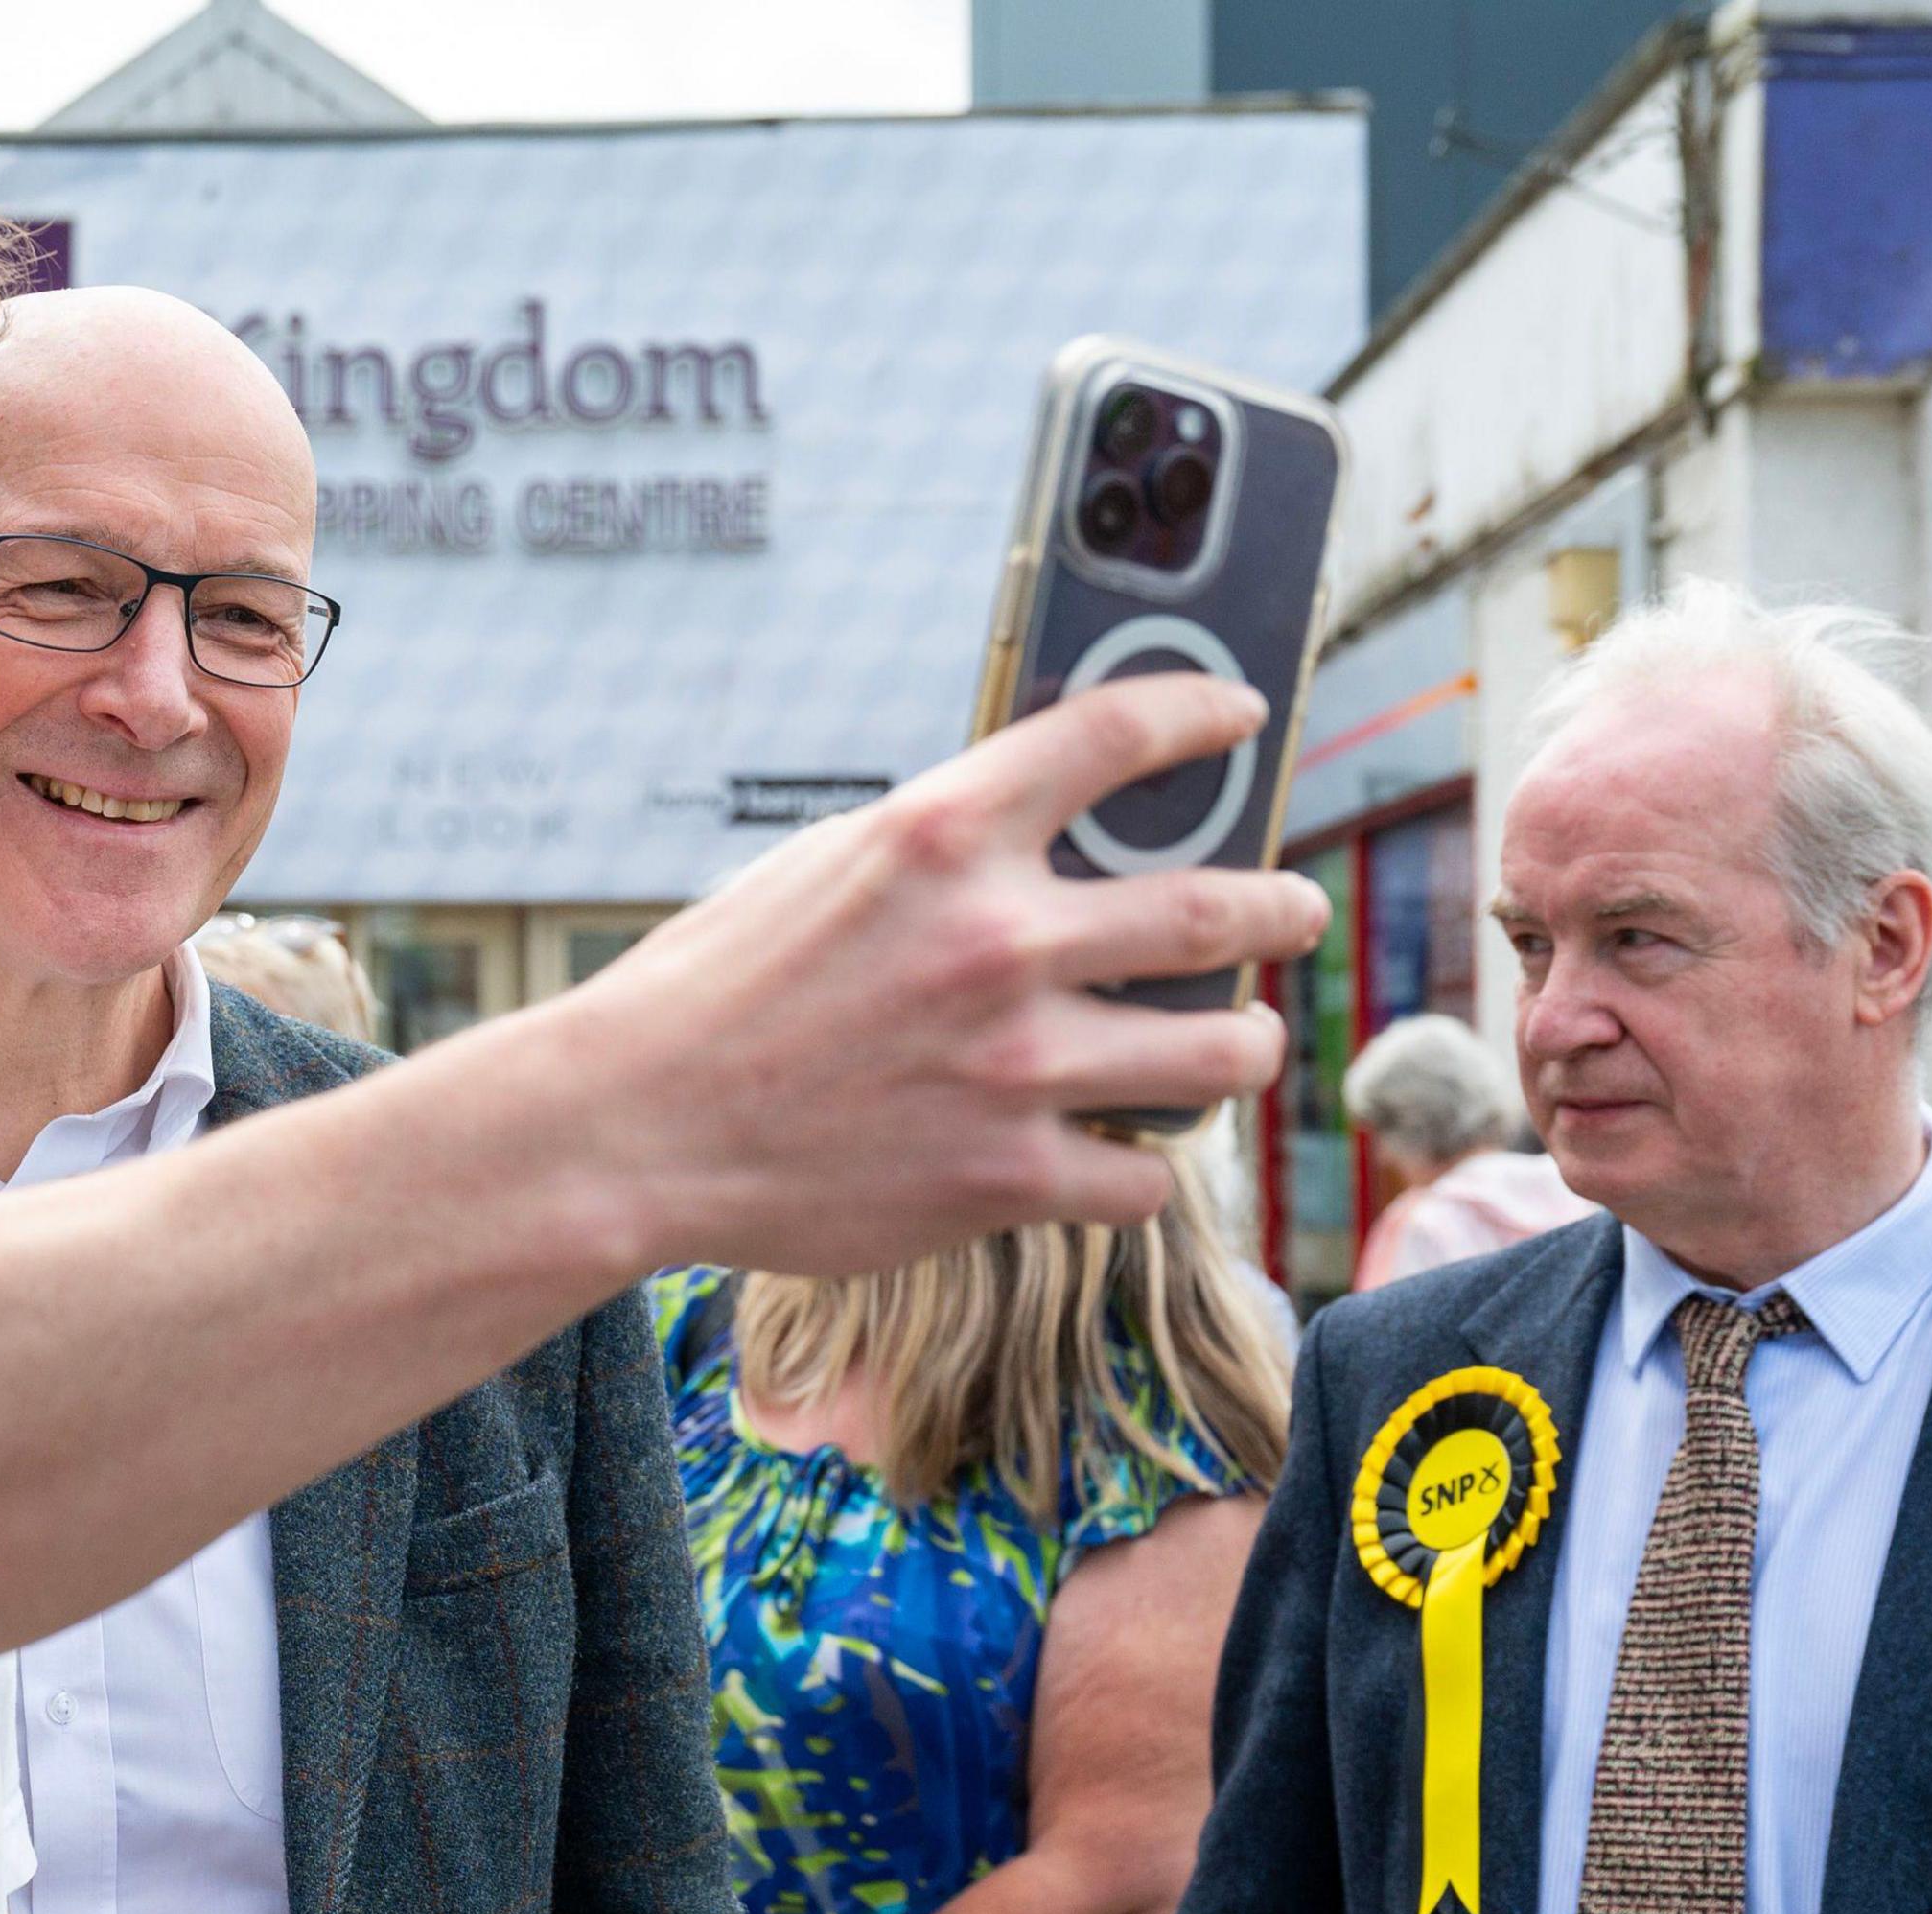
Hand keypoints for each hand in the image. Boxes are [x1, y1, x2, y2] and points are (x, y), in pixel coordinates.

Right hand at [565, 671, 1330, 1274]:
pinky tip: (1125, 1152)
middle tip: (1294, 910)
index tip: (1244, 718)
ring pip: (1217, 1056)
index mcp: (942, 836)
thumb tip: (1046, 846)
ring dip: (1246, 1044)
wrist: (637, 1126)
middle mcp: (997, 942)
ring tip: (1241, 1040)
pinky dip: (1142, 1162)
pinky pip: (1142, 1176)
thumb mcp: (826, 870)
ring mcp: (1014, 1068)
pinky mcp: (1008, 1180)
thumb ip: (944, 854)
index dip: (1201, 715)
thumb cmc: (716, 991)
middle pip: (1216, 910)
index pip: (1115, 736)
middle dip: (1280, 909)